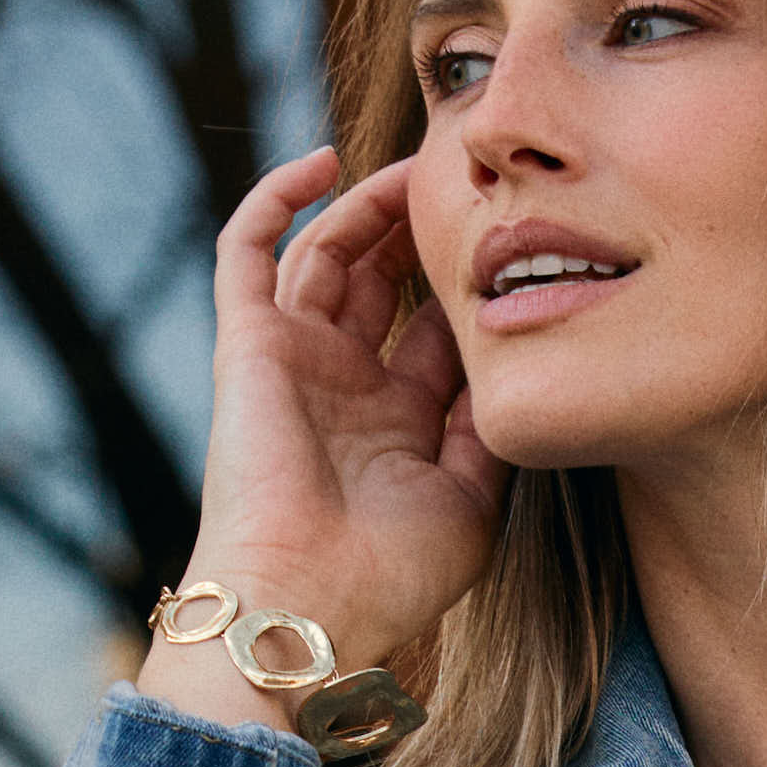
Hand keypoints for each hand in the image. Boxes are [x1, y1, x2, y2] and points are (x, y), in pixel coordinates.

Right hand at [138, 151, 503, 733]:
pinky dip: (277, 199)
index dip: (470, 285)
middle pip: (383, 282)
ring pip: (328, 253)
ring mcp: (294, 360)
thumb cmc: (389, 577)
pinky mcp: (248, 343)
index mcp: (398, 423)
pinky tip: (325, 161)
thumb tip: (514, 354)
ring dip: (368, 206)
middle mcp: (345, 385)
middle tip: (464, 186)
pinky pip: (248, 250)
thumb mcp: (473, 501)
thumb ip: (491, 427)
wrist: (304, 605)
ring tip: (415, 166)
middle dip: (420, 232)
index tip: (518, 242)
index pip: (436, 331)